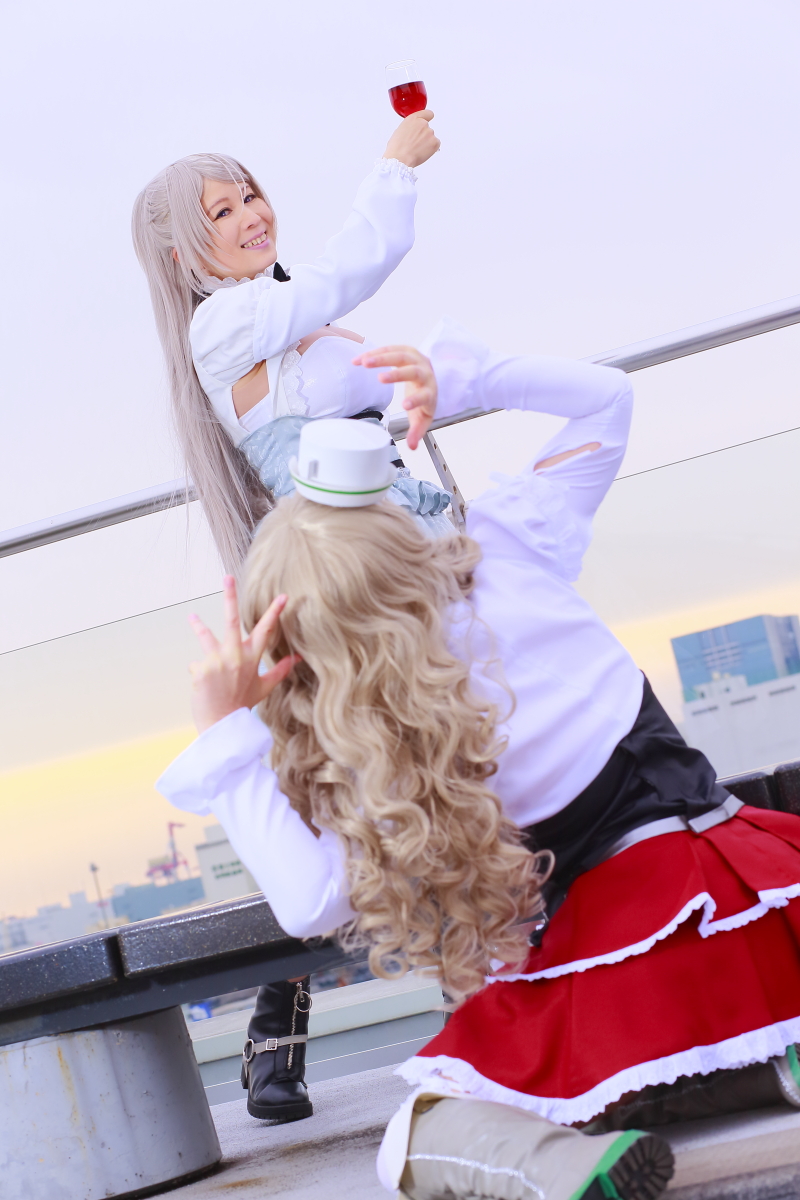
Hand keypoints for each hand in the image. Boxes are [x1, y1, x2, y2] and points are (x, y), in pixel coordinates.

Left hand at [187, 576, 299, 732]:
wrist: (222, 726)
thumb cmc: (243, 705)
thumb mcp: (264, 687)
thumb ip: (280, 670)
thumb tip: (297, 659)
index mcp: (252, 658)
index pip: (266, 630)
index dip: (275, 612)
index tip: (283, 596)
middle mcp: (235, 656)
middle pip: (232, 619)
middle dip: (230, 596)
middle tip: (227, 577)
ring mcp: (217, 661)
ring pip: (206, 636)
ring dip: (198, 625)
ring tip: (192, 616)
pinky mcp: (201, 669)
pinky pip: (197, 664)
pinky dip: (200, 672)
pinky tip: (204, 686)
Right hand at [353, 345, 436, 450]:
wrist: (429, 378)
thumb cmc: (424, 399)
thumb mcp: (422, 418)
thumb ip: (416, 432)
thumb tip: (412, 446)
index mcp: (430, 392)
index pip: (425, 396)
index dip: (415, 400)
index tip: (404, 405)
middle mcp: (426, 374)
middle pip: (413, 371)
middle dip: (397, 375)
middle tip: (380, 379)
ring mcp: (417, 359)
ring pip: (401, 355)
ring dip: (381, 357)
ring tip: (363, 363)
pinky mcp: (407, 351)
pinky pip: (391, 349)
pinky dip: (375, 353)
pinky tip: (360, 359)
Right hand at [383, 111, 439, 168]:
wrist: (400, 158)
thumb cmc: (397, 147)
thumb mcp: (400, 130)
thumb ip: (410, 127)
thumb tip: (413, 131)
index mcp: (413, 119)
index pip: (427, 113)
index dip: (427, 118)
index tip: (427, 120)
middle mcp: (423, 123)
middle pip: (428, 128)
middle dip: (423, 135)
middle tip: (416, 144)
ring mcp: (430, 132)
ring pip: (431, 137)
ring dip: (427, 143)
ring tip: (417, 149)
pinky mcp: (435, 142)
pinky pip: (436, 144)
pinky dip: (431, 149)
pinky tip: (422, 152)